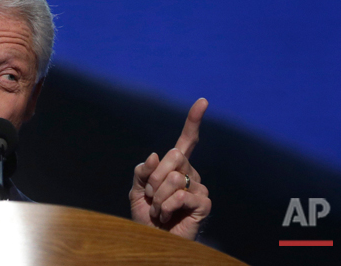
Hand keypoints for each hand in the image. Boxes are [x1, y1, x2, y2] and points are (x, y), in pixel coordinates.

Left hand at [129, 97, 211, 239]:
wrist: (153, 238)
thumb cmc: (146, 214)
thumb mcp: (137, 189)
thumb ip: (143, 171)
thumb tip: (155, 155)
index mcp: (176, 166)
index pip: (187, 140)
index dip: (193, 121)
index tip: (203, 102)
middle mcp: (190, 173)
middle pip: (174, 156)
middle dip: (154, 177)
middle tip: (151, 195)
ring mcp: (199, 188)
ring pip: (174, 178)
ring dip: (158, 196)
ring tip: (159, 209)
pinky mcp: (204, 204)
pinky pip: (180, 196)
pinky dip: (166, 207)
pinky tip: (167, 216)